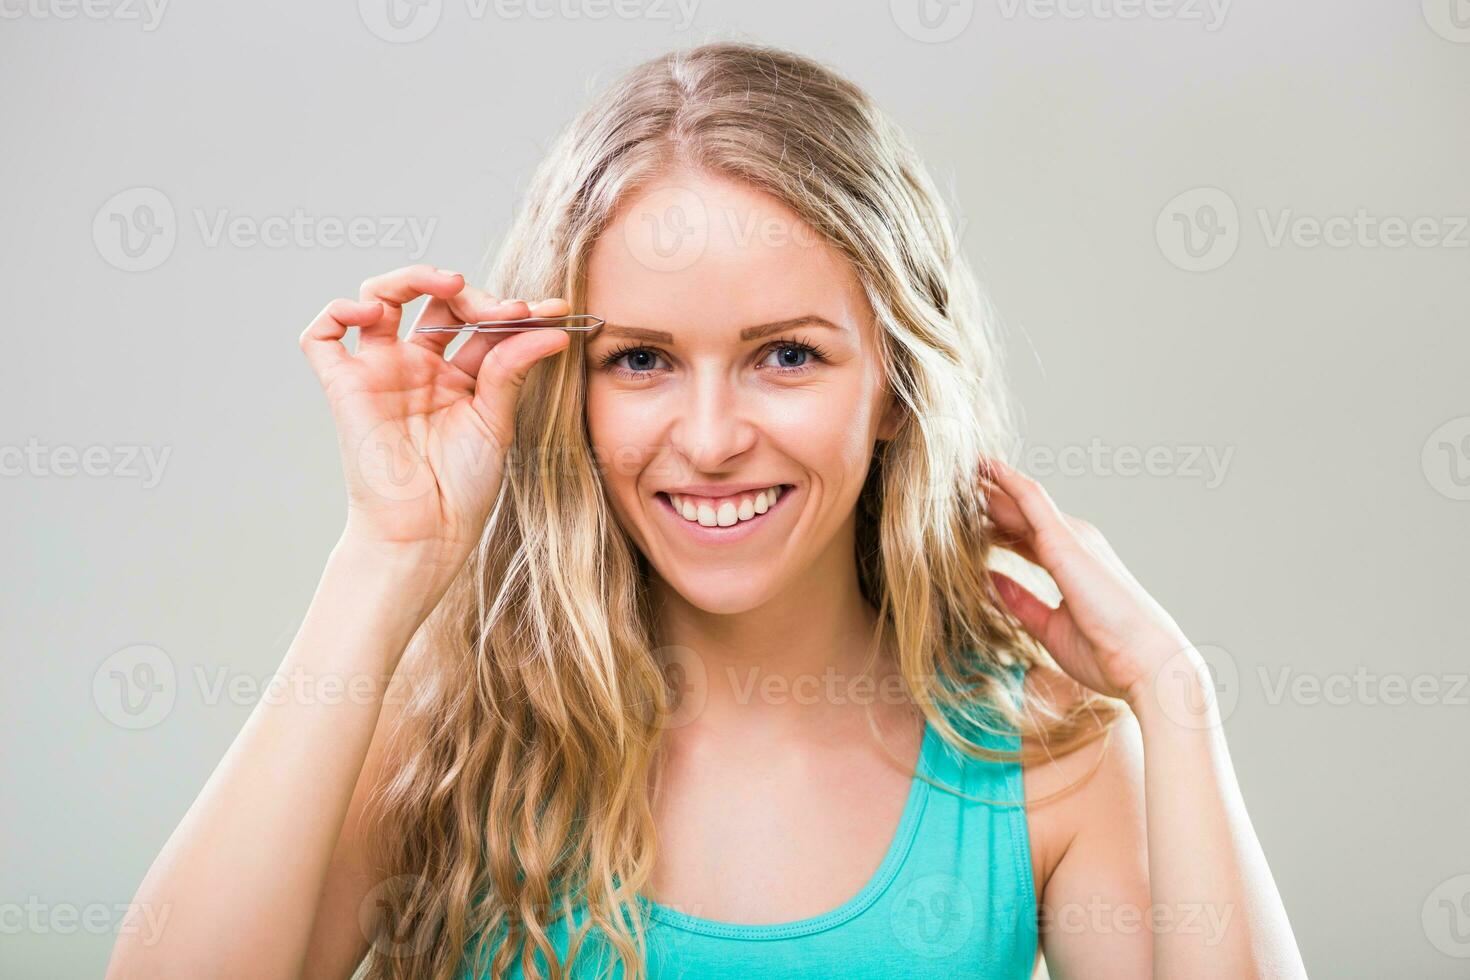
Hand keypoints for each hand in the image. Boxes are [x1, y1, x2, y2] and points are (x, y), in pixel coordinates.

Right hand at [299, 265, 571, 594]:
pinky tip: (372, 311)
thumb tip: (554, 328)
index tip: (554, 310)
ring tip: (449, 285)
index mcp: (457, 376)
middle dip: (472, 294)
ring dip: (412, 277)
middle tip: (506, 309)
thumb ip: (513, 367)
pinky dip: (339, 310)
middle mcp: (416, 367)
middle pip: (434, 302)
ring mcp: (379, 372)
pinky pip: (323, 336)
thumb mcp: (496, 419)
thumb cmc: (462, 488)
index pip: (481, 324)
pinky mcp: (344, 386)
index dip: (514, 311)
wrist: (426, 533)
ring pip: (379, 298)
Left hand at [980, 457, 1194, 706]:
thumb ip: (1021, 603)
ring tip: (955, 468)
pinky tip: (986, 466)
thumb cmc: (1108, 652)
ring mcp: (1071, 538)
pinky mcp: (1066, 541)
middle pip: (1017, 514)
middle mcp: (1071, 543)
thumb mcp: (1050, 627)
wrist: (1146, 661)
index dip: (992, 522)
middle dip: (984, 499)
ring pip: (1020, 500)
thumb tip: (991, 582)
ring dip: (989, 484)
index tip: (960, 514)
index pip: (1022, 535)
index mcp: (1069, 563)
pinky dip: (1007, 480)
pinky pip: (1031, 500)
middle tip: (948, 483)